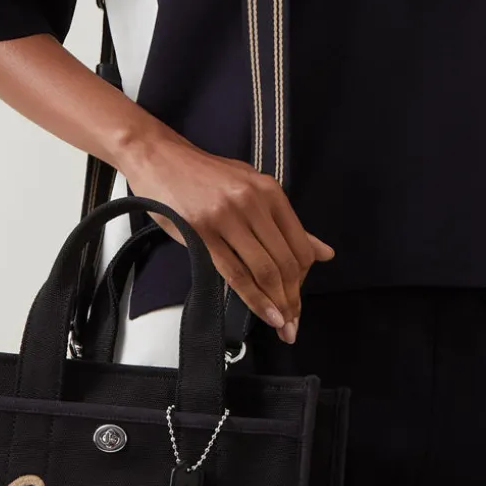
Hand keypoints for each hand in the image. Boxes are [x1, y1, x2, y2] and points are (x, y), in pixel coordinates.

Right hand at [118, 126, 333, 342]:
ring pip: (263, 270)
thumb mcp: (251, 188)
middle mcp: (253, 202)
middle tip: (295, 324)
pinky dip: (254, 298)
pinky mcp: (202, 232)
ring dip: (277, 303)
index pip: (300, 245)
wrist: (160, 159)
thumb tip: (325, 253)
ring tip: (284, 326)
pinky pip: (234, 273)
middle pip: (284, 261)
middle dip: (293, 298)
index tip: (299, 300)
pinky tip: (265, 314)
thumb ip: (286, 223)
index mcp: (270, 192)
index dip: (305, 279)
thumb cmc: (206, 175)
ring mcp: (227, 217)